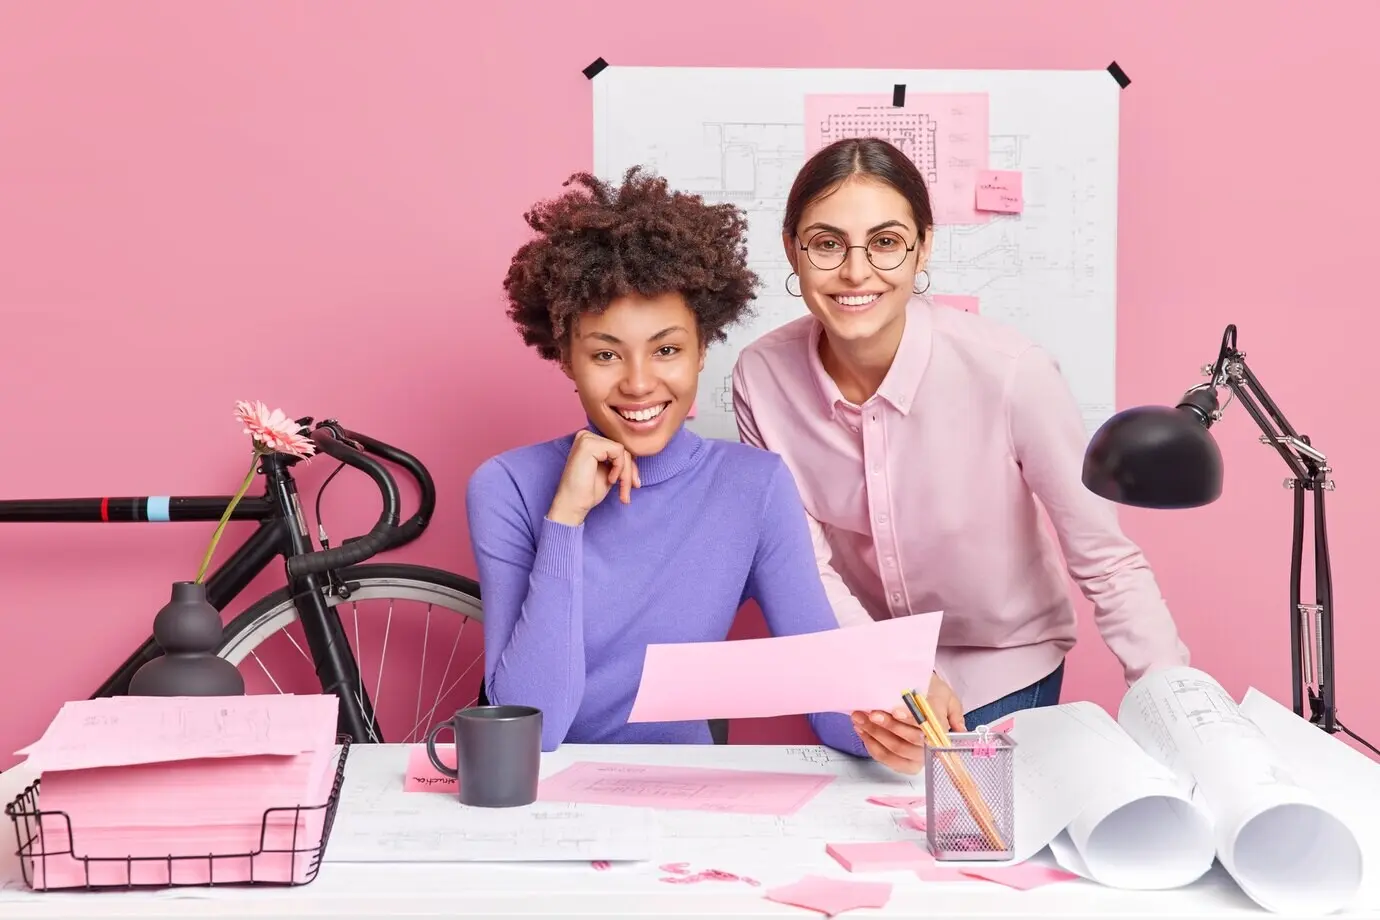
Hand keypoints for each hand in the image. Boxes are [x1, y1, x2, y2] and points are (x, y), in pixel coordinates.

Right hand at [547, 429, 640, 525]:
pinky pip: (618, 451)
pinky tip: (610, 480)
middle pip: (622, 448)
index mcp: (590, 441)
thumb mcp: (610, 472)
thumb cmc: (588, 491)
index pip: (618, 447)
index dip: (628, 466)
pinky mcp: (589, 444)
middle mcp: (586, 436)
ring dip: (626, 473)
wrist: (573, 504)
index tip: (633, 484)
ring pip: (622, 450)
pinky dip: (619, 468)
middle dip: (630, 471)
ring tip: (622, 491)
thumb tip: (637, 455)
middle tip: (631, 490)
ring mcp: (586, 438)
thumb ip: (620, 461)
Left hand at [850, 672, 965, 774]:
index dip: (909, 720)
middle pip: (907, 741)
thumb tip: (958, 727)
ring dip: (874, 733)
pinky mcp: (902, 762)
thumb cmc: (933, 694)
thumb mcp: (944, 695)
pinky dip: (870, 743)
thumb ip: (947, 708)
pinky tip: (861, 730)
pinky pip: (884, 757)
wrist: (923, 694)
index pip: (926, 728)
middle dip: (887, 726)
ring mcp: (915, 757)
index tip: (894, 710)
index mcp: (943, 731)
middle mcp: (930, 748)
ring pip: (893, 749)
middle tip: (870, 712)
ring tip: (859, 717)